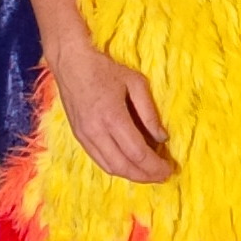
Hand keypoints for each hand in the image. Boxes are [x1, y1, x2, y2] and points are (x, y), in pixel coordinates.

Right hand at [52, 31, 172, 180]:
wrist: (70, 63)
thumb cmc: (105, 69)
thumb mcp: (136, 83)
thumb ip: (149, 112)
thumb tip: (162, 138)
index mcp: (113, 117)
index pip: (137, 153)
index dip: (155, 166)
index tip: (170, 169)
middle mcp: (97, 131)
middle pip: (124, 166)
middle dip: (146, 176)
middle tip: (163, 176)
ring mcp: (85, 137)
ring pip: (110, 167)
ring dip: (132, 176)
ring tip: (149, 174)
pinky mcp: (79, 138)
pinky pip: (99, 160)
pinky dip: (117, 168)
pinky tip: (130, 165)